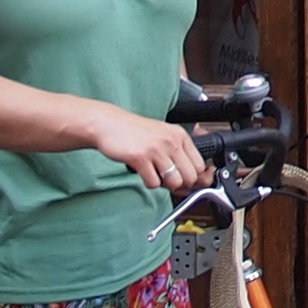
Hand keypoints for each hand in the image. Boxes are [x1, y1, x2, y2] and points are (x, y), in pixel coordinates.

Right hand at [90, 107, 204, 189]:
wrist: (107, 124)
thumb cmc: (135, 132)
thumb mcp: (163, 134)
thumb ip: (179, 150)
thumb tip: (197, 174)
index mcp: (179, 135)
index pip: (200, 165)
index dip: (193, 176)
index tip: (184, 178)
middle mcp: (171, 141)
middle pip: (190, 176)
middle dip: (179, 183)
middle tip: (166, 178)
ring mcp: (156, 149)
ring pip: (175, 181)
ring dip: (164, 184)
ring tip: (154, 174)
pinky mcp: (140, 158)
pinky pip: (154, 183)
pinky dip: (149, 183)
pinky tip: (143, 172)